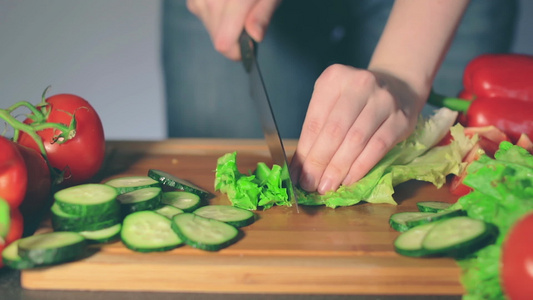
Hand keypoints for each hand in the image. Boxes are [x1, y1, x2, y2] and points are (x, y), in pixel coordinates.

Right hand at [187, 0, 280, 59]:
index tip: (247, 49)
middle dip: (234, 35)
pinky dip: (215, 14)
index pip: (224, 42)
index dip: (237, 51)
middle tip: (248, 18)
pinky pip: (202, 15)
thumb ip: (263, 13)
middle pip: (217, 37)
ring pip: (210, 27)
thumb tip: (255, 36)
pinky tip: (226, 2)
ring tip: (237, 5)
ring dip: (224, 25)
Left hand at [290, 64, 424, 193]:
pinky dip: (360, 167)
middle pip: (334, 131)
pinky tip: (348, 180)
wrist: (398, 85)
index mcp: (334, 78)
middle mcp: (360, 84)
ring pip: (356, 140)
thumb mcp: (332, 102)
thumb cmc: (355, 99)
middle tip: (309, 184)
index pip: (315, 121)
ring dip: (338, 169)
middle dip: (319, 162)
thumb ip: (317, 130)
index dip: (304, 151)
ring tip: (326, 187)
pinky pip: (378, 147)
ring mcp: (383, 100)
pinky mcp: (401, 119)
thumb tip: (300, 167)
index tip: (295, 175)